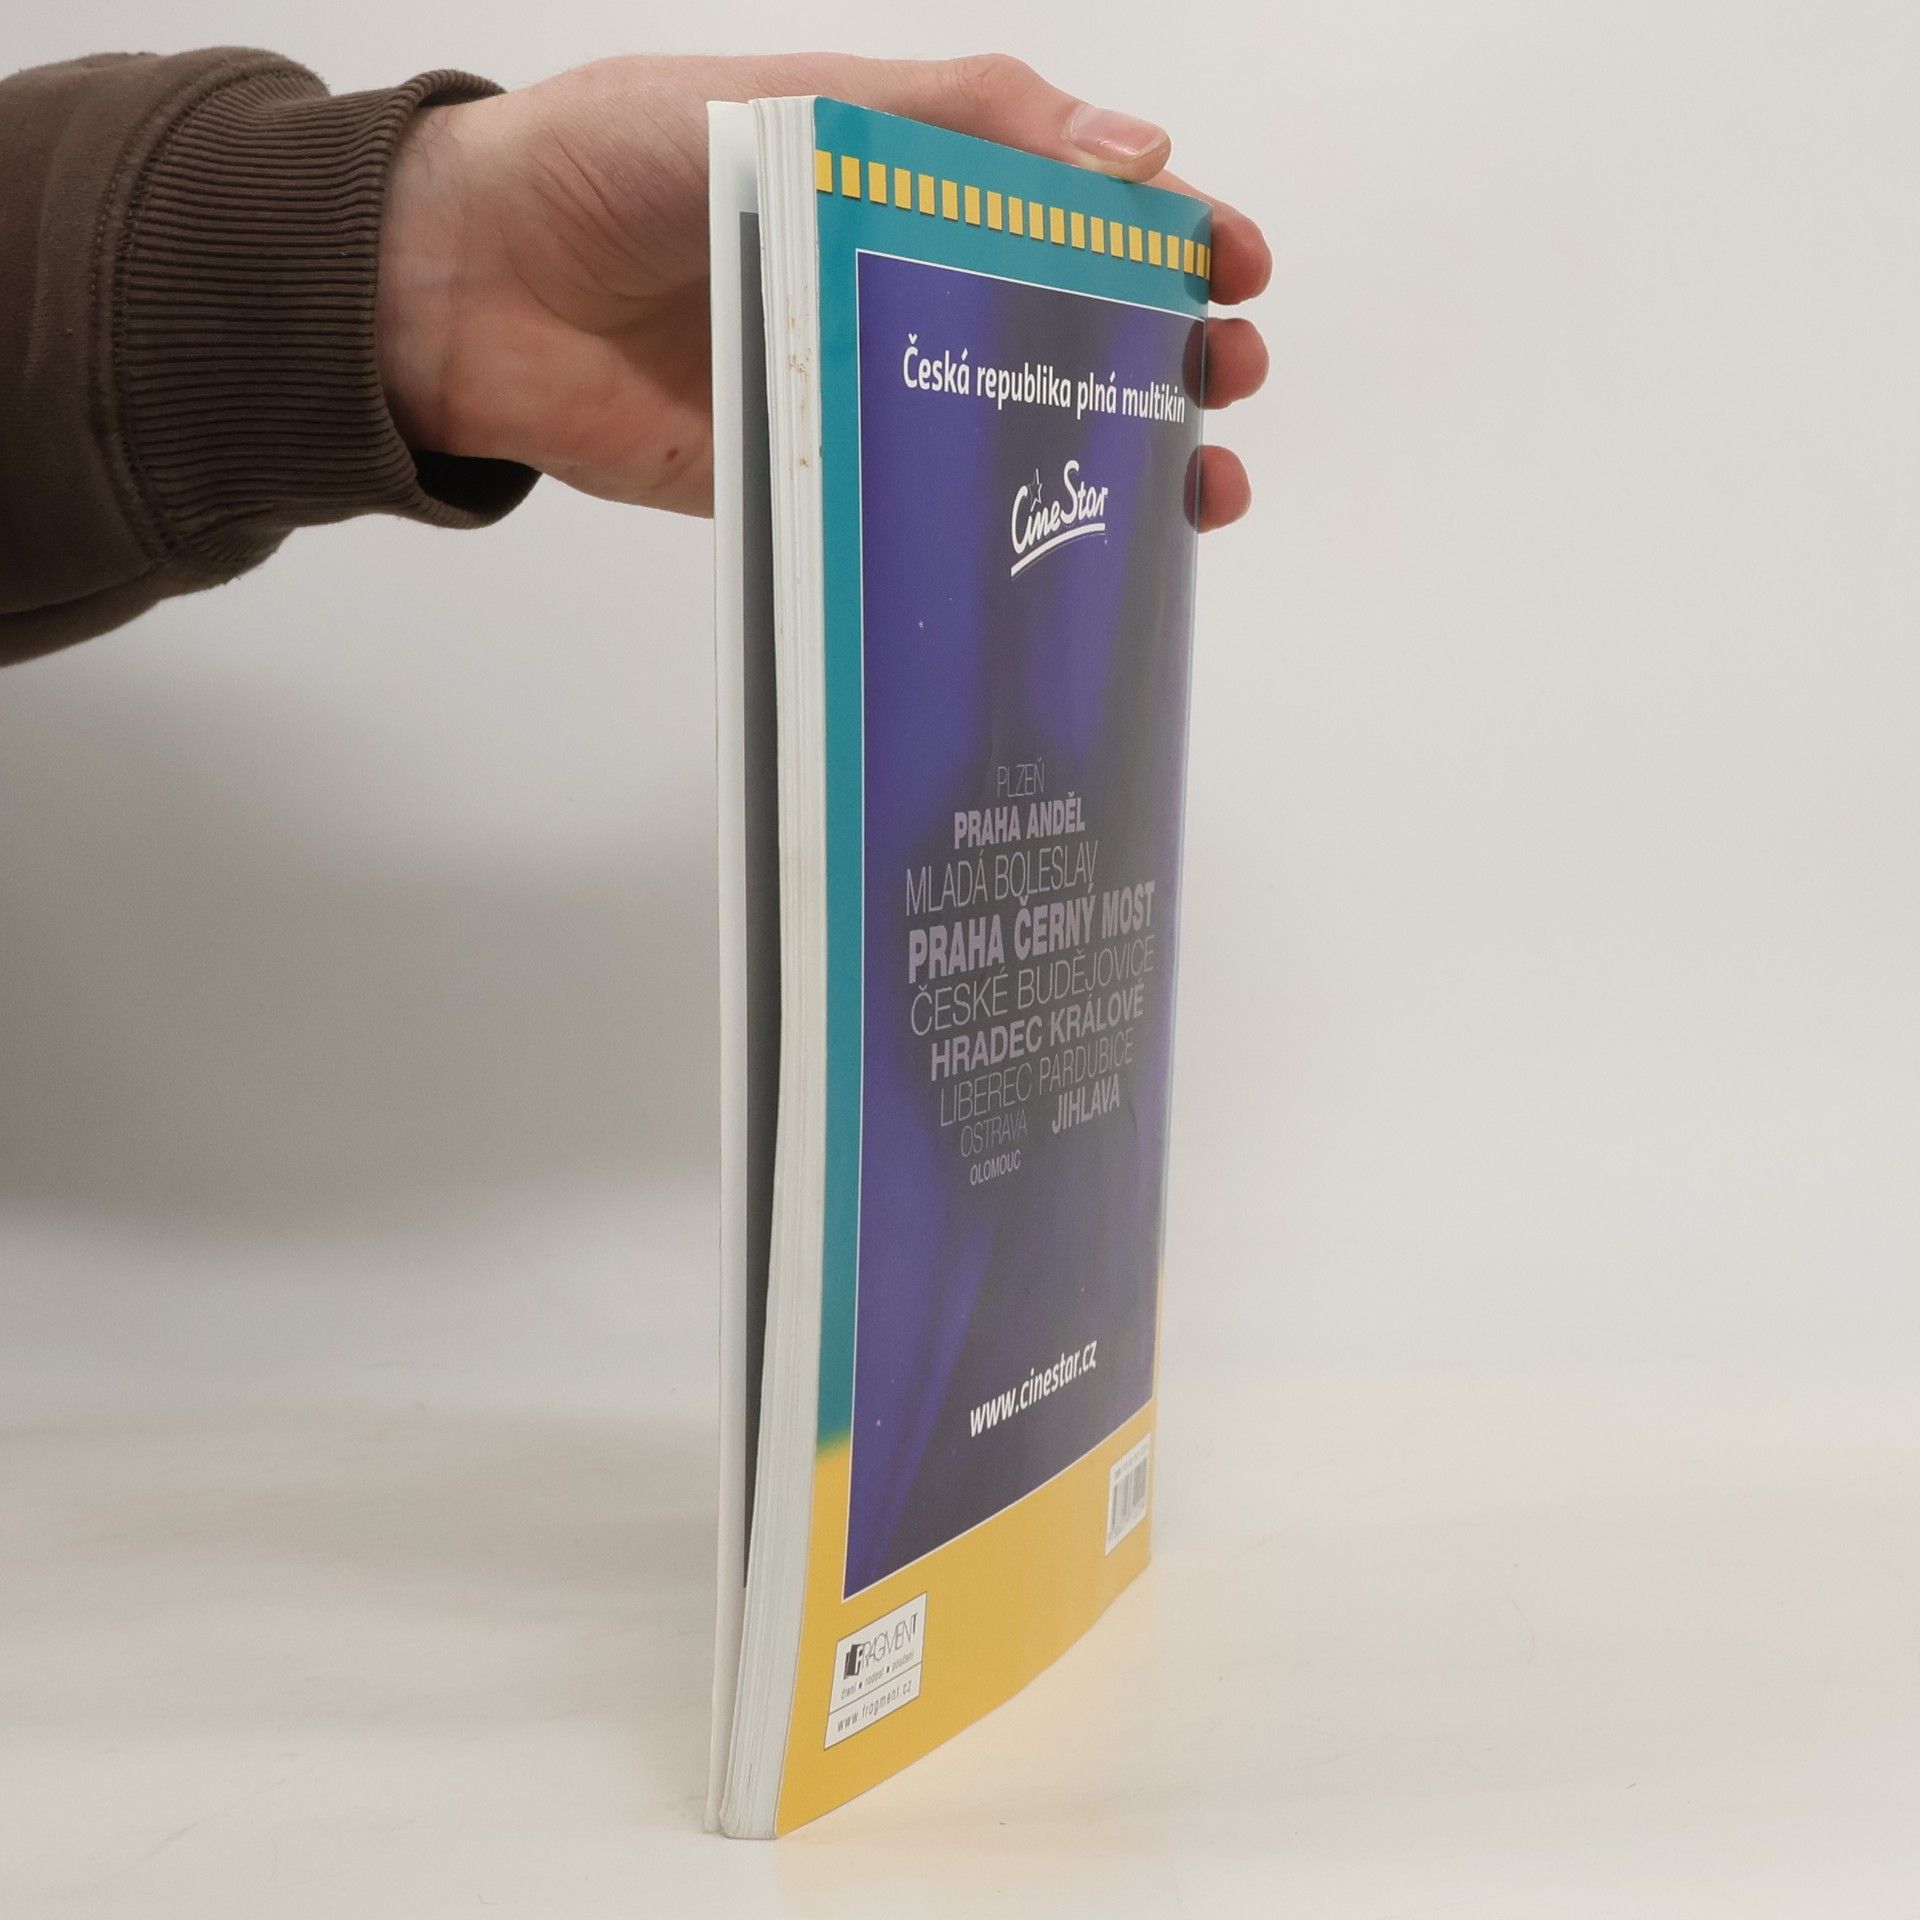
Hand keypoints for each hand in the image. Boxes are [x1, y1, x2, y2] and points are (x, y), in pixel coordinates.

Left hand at [377, 54, 1270, 527]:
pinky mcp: (812, 483)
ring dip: (1110, 461)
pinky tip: (1062, 562)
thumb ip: (955, 120)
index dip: (1166, 237)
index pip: (1072, 207)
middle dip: (1166, 357)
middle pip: (1067, 329)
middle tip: (1223, 380)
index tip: (1235, 269)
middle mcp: (896, 290)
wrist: (462, 287)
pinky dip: (992, 542)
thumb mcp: (792, 102)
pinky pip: (917, 517)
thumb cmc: (606, 165)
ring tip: (1189, 488)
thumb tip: (1132, 153)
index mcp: (905, 183)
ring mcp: (859, 393)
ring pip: (1012, 432)